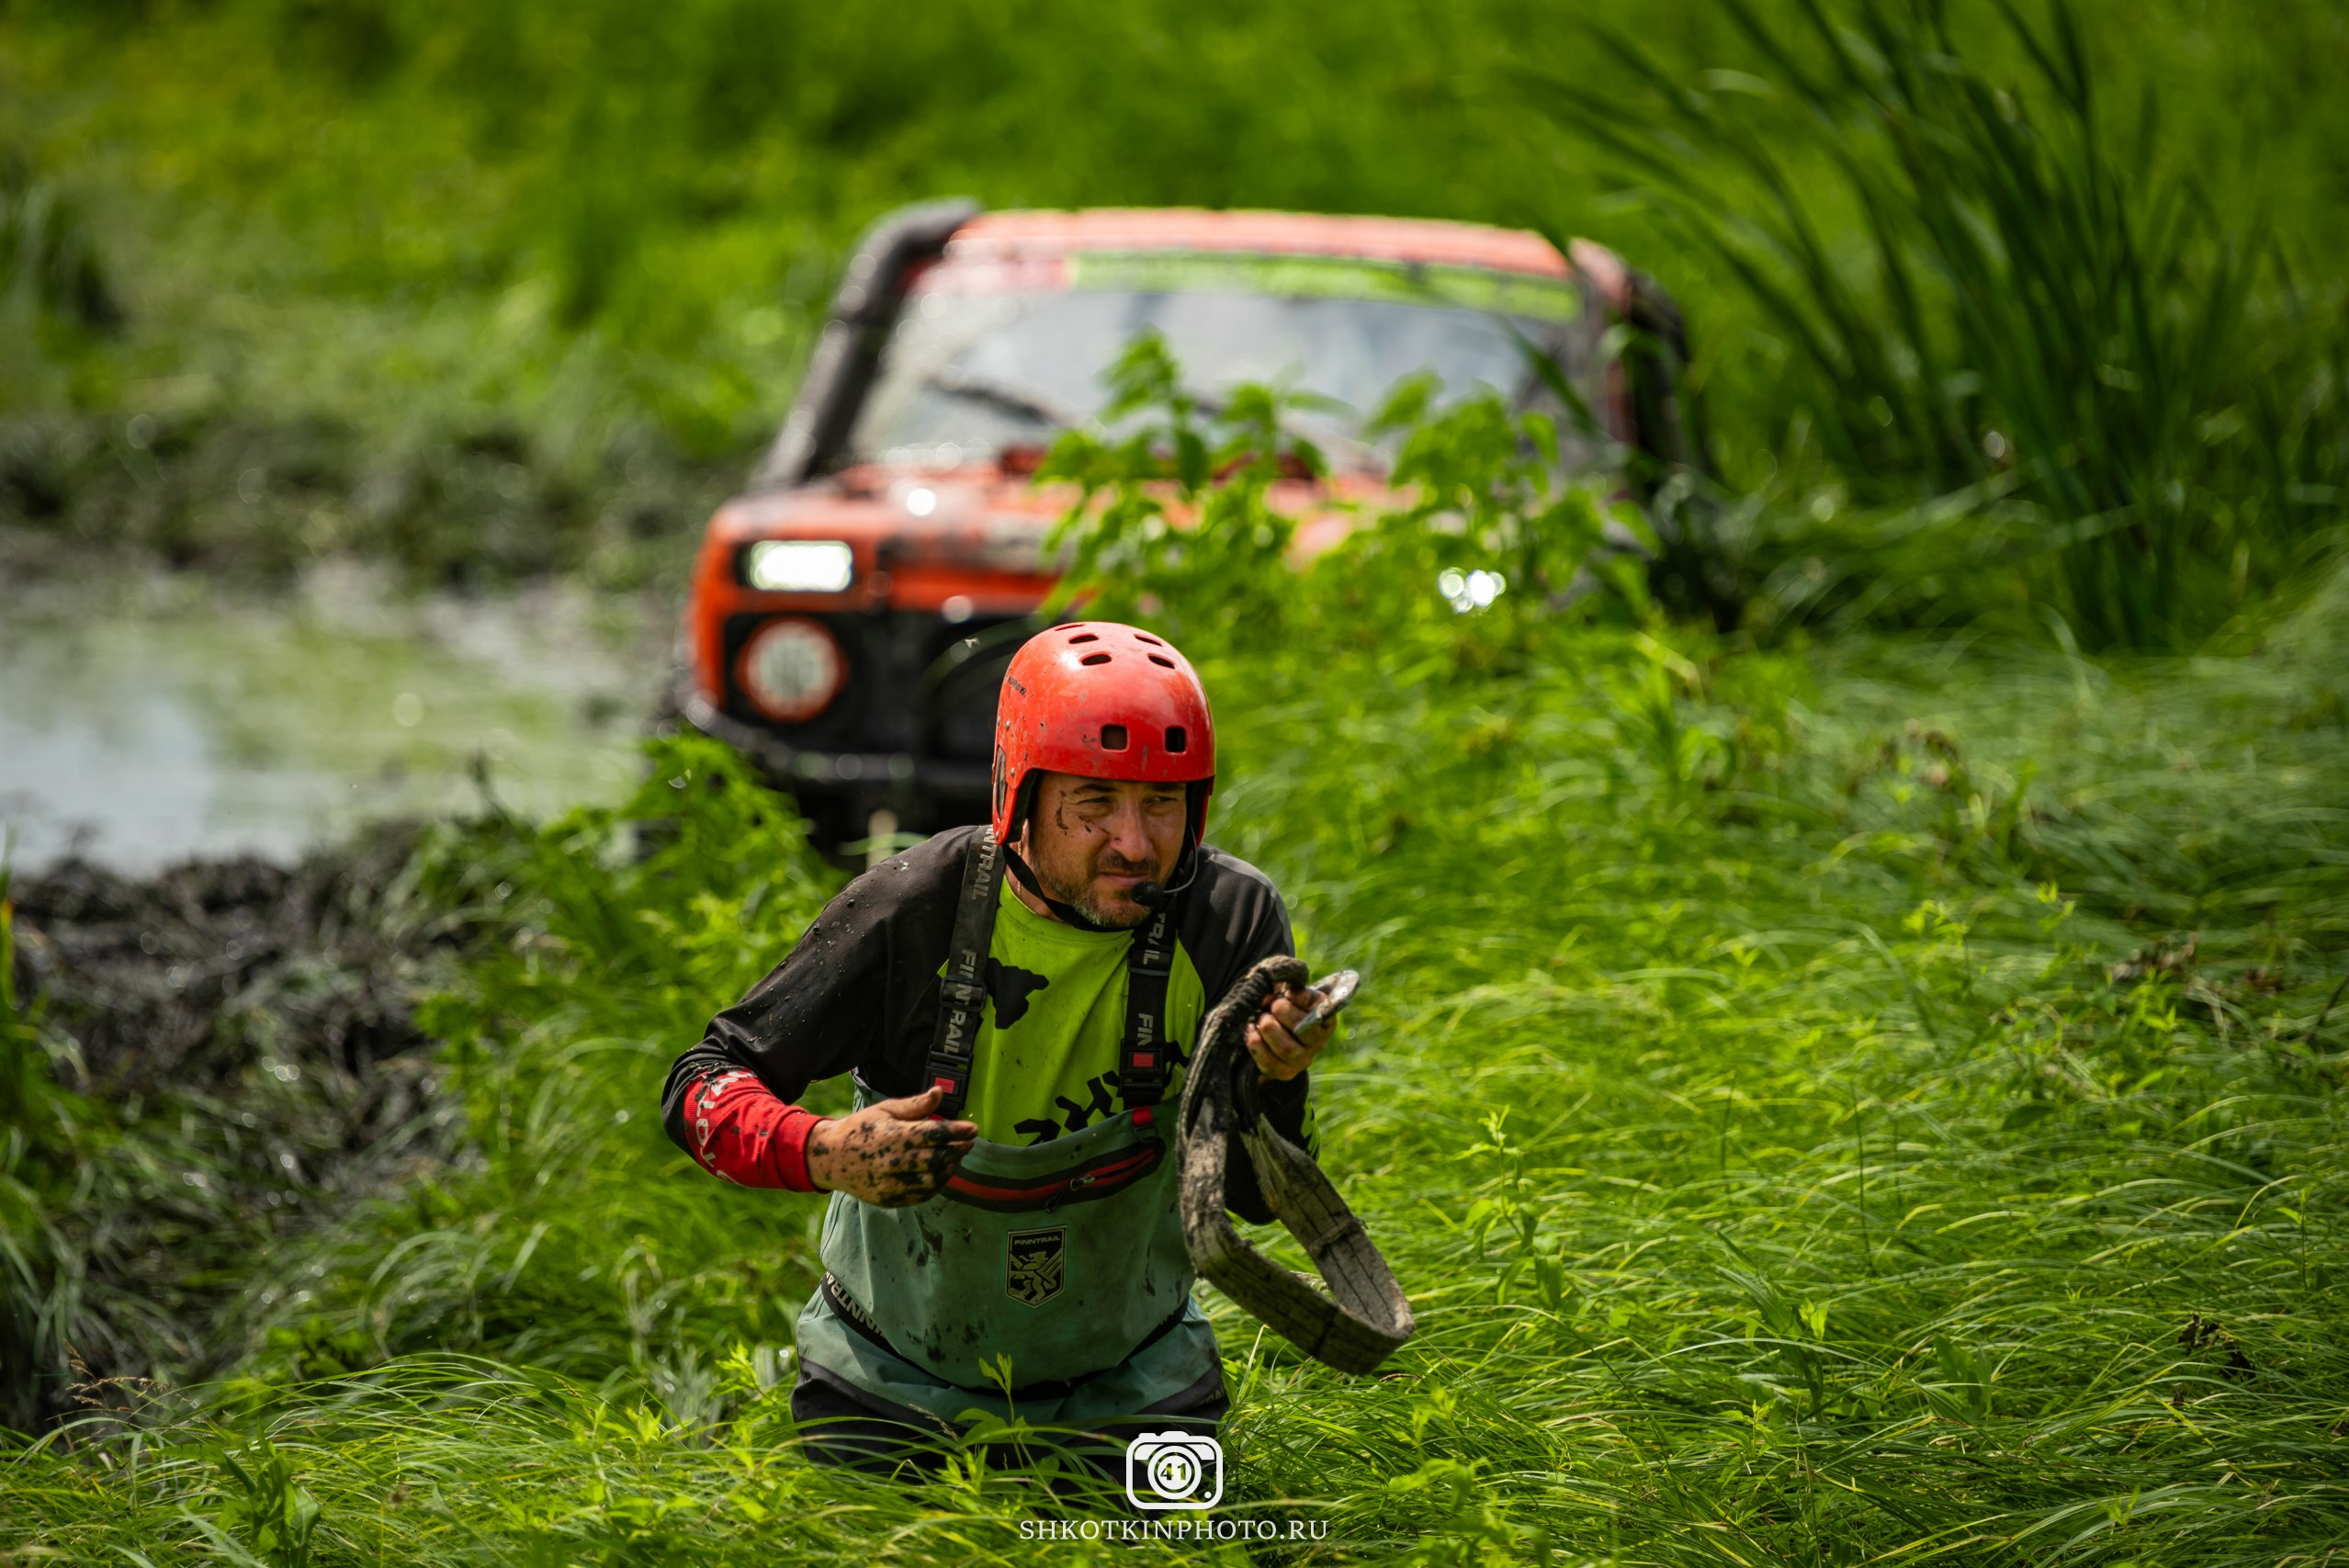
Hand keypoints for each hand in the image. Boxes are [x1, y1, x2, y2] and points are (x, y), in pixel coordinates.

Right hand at [804, 1086, 976, 1206]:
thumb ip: (915, 1105)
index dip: (957, 1132)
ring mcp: (890, 1183)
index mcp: (893, 1136)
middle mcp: (892, 1162)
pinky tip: (940, 1174)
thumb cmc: (860, 1129)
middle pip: (937, 1158)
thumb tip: (939, 1092)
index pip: (934, 1134)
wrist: (829, 1158)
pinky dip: (935, 1185)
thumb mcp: (885, 1110)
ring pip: (931, 1180)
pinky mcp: (888, 1198)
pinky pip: (920, 1195)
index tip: (973, 1129)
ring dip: (949, 1169)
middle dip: (957, 1150)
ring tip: (955, 1157)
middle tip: (968, 1142)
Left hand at [1245, 982, 1333, 1083]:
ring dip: (1270, 1031)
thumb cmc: (1280, 1009)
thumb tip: (1269, 989)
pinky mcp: (1285, 1072)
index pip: (1321, 1007)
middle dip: (1285, 1013)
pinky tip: (1251, 1032)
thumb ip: (1278, 987)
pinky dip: (1257, 1046)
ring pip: (1288, 1049)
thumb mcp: (1283, 994)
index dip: (1303, 997)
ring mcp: (1303, 1059)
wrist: (1271, 1039)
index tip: (1289, 992)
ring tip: (1261, 1019)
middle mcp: (1318, 1041)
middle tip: (1273, 1006)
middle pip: (1305, 1029)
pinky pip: (1271, 1063)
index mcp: (1324, 1018)